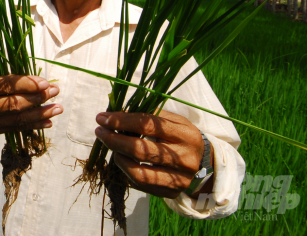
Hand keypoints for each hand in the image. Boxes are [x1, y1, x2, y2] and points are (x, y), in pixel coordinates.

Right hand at [0, 64, 62, 135]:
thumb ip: (8, 72)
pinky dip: (33, 125)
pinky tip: (48, 120)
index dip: (27, 84)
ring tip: (58, 108)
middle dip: (37, 98)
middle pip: (13, 105)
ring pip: (17, 120)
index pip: (6, 86)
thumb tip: (38, 77)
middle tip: (55, 91)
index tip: (46, 82)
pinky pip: (15, 129)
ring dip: (40, 114)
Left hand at [94, 110, 213, 198]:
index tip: (103, 117)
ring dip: (117, 157)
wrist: (207, 165)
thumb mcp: (174, 121)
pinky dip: (125, 171)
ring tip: (111, 146)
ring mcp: (178, 179)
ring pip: (139, 172)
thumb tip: (117, 113)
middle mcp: (184, 159)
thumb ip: (149, 115)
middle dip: (114, 139)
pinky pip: (141, 185)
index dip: (122, 121)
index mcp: (185, 135)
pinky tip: (120, 159)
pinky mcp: (171, 193)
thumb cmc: (182, 137)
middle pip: (140, 150)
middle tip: (99, 131)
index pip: (148, 125)